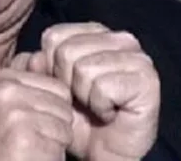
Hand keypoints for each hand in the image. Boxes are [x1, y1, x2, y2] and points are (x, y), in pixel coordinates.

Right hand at [0, 64, 72, 160]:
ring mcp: (16, 115)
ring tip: (27, 151)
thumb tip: (43, 56)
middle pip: (64, 109)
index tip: (35, 123)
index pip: (58, 87)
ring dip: (53, 148)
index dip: (52, 110)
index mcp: (3, 77)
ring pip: (64, 132)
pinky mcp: (24, 142)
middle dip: (54, 129)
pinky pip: (59, 153)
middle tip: (30, 141)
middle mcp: (9, 90)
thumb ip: (21, 80)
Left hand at [24, 22, 160, 160]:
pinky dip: (99, 107)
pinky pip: (101, 87)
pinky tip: (110, 112)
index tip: (66, 84)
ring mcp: (137, 57)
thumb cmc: (77, 115)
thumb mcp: (49, 84)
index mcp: (95, 31)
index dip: (51, 66)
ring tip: (96, 104)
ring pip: (83, 68)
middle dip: (67, 82)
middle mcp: (119, 38)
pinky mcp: (147, 79)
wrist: (101, 150)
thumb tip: (34, 58)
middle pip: (66, 51)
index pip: (53, 36)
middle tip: (83, 98)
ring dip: (84, 96)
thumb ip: (35, 65)